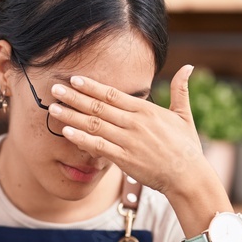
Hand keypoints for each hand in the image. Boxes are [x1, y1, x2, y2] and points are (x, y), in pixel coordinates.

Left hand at [47, 65, 209, 195]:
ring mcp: (129, 141)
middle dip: (74, 97)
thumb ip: (181, 90)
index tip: (74, 79)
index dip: (91, 86)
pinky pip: (98, 146)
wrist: (188, 175)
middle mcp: (135, 123)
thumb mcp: (184, 115)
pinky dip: (82, 138)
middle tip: (54, 89)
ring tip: (53, 108)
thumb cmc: (187, 147)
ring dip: (71, 115)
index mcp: (146, 110)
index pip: (113, 94)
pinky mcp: (125, 159)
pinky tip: (66, 132)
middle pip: (98, 106)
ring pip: (94, 124)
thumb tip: (188, 66)